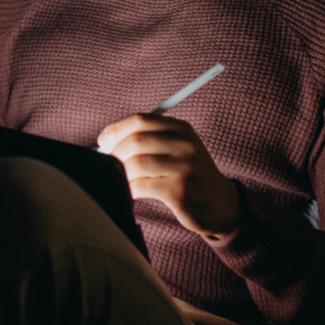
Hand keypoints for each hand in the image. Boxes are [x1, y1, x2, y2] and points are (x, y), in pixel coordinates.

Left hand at [97, 114, 242, 239]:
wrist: (221, 204)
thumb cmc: (188, 174)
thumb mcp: (176, 148)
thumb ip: (146, 140)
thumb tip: (105, 142)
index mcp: (181, 128)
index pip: (140, 120)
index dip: (116, 129)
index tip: (102, 141)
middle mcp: (185, 144)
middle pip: (135, 141)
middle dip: (114, 153)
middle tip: (106, 163)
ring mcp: (184, 167)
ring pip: (136, 164)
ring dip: (120, 173)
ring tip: (119, 179)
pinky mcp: (180, 191)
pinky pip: (142, 185)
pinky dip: (129, 188)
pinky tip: (130, 191)